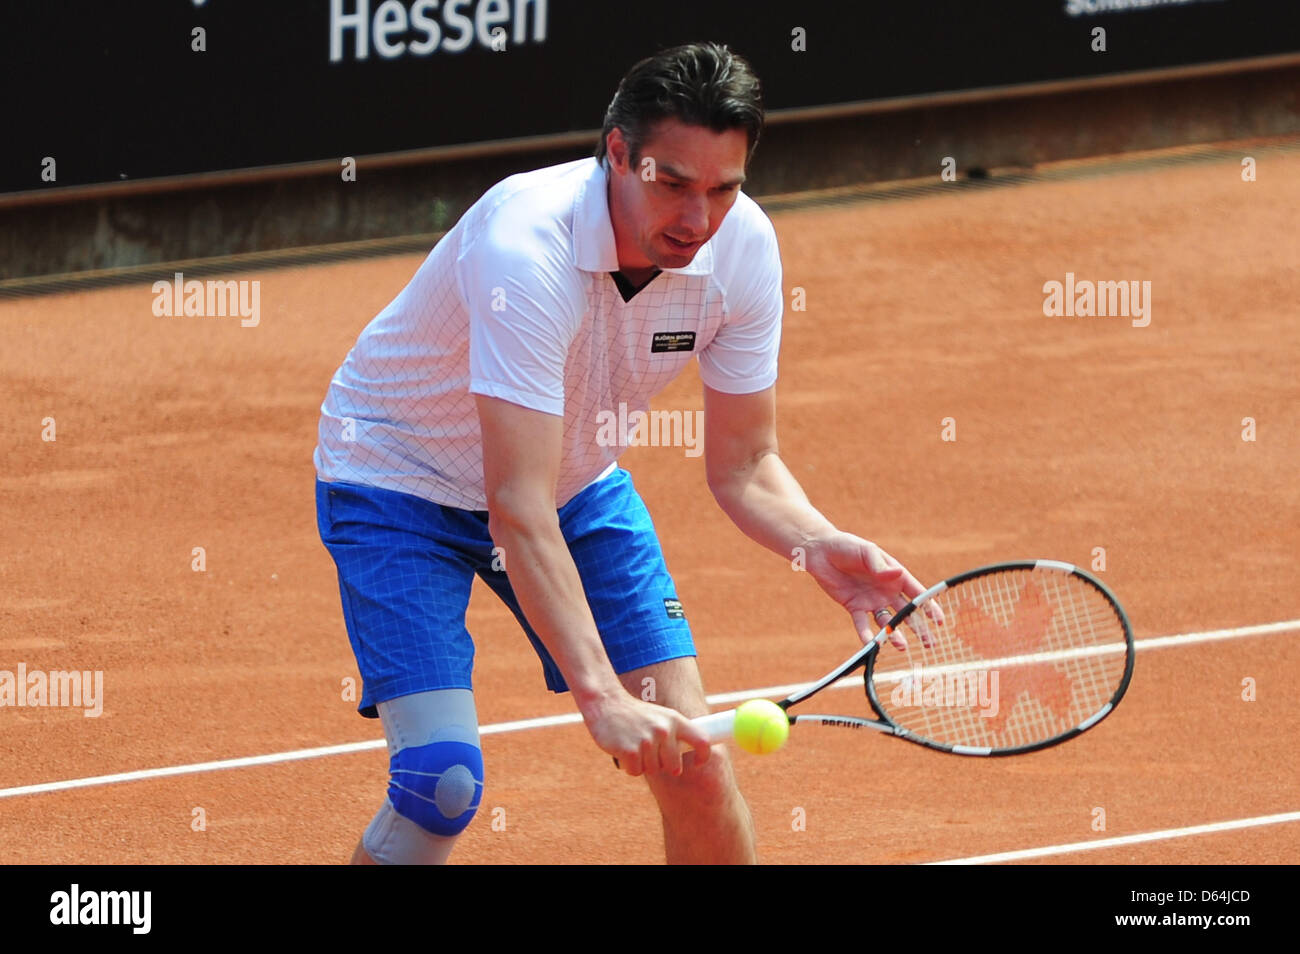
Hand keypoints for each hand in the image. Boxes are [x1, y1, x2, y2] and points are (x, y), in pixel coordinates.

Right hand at [581, 691, 712, 776]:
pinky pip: (636, 772)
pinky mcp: (630, 751)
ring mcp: (647, 740)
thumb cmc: (634, 714)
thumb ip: (675, 732)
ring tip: (633, 743)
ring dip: (642, 763)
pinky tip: (623, 748)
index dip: (704, 756)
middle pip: (674, 767)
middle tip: (649, 750)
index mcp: (675, 720)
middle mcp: (664, 730)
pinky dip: (629, 766)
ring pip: (652, 770)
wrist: (605, 703)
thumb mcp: (659, 716)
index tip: (697, 763)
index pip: (701, 741)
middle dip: (662, 764)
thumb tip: (693, 753)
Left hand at [802, 532, 942, 650]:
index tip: (939, 621)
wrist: (821, 552)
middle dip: (919, 628)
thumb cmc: (847, 546)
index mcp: (895, 576)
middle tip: (930, 644)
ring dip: (894, 635)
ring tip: (902, 647)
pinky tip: (872, 644)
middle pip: (906, 613)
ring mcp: (871, 600)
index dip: (929, 607)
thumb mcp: (866, 552)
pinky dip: (866, 634)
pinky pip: (862, 624)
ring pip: (887, 622)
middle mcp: (886, 591)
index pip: (917, 593)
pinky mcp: (854, 607)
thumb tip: (896, 575)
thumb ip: (880, 566)